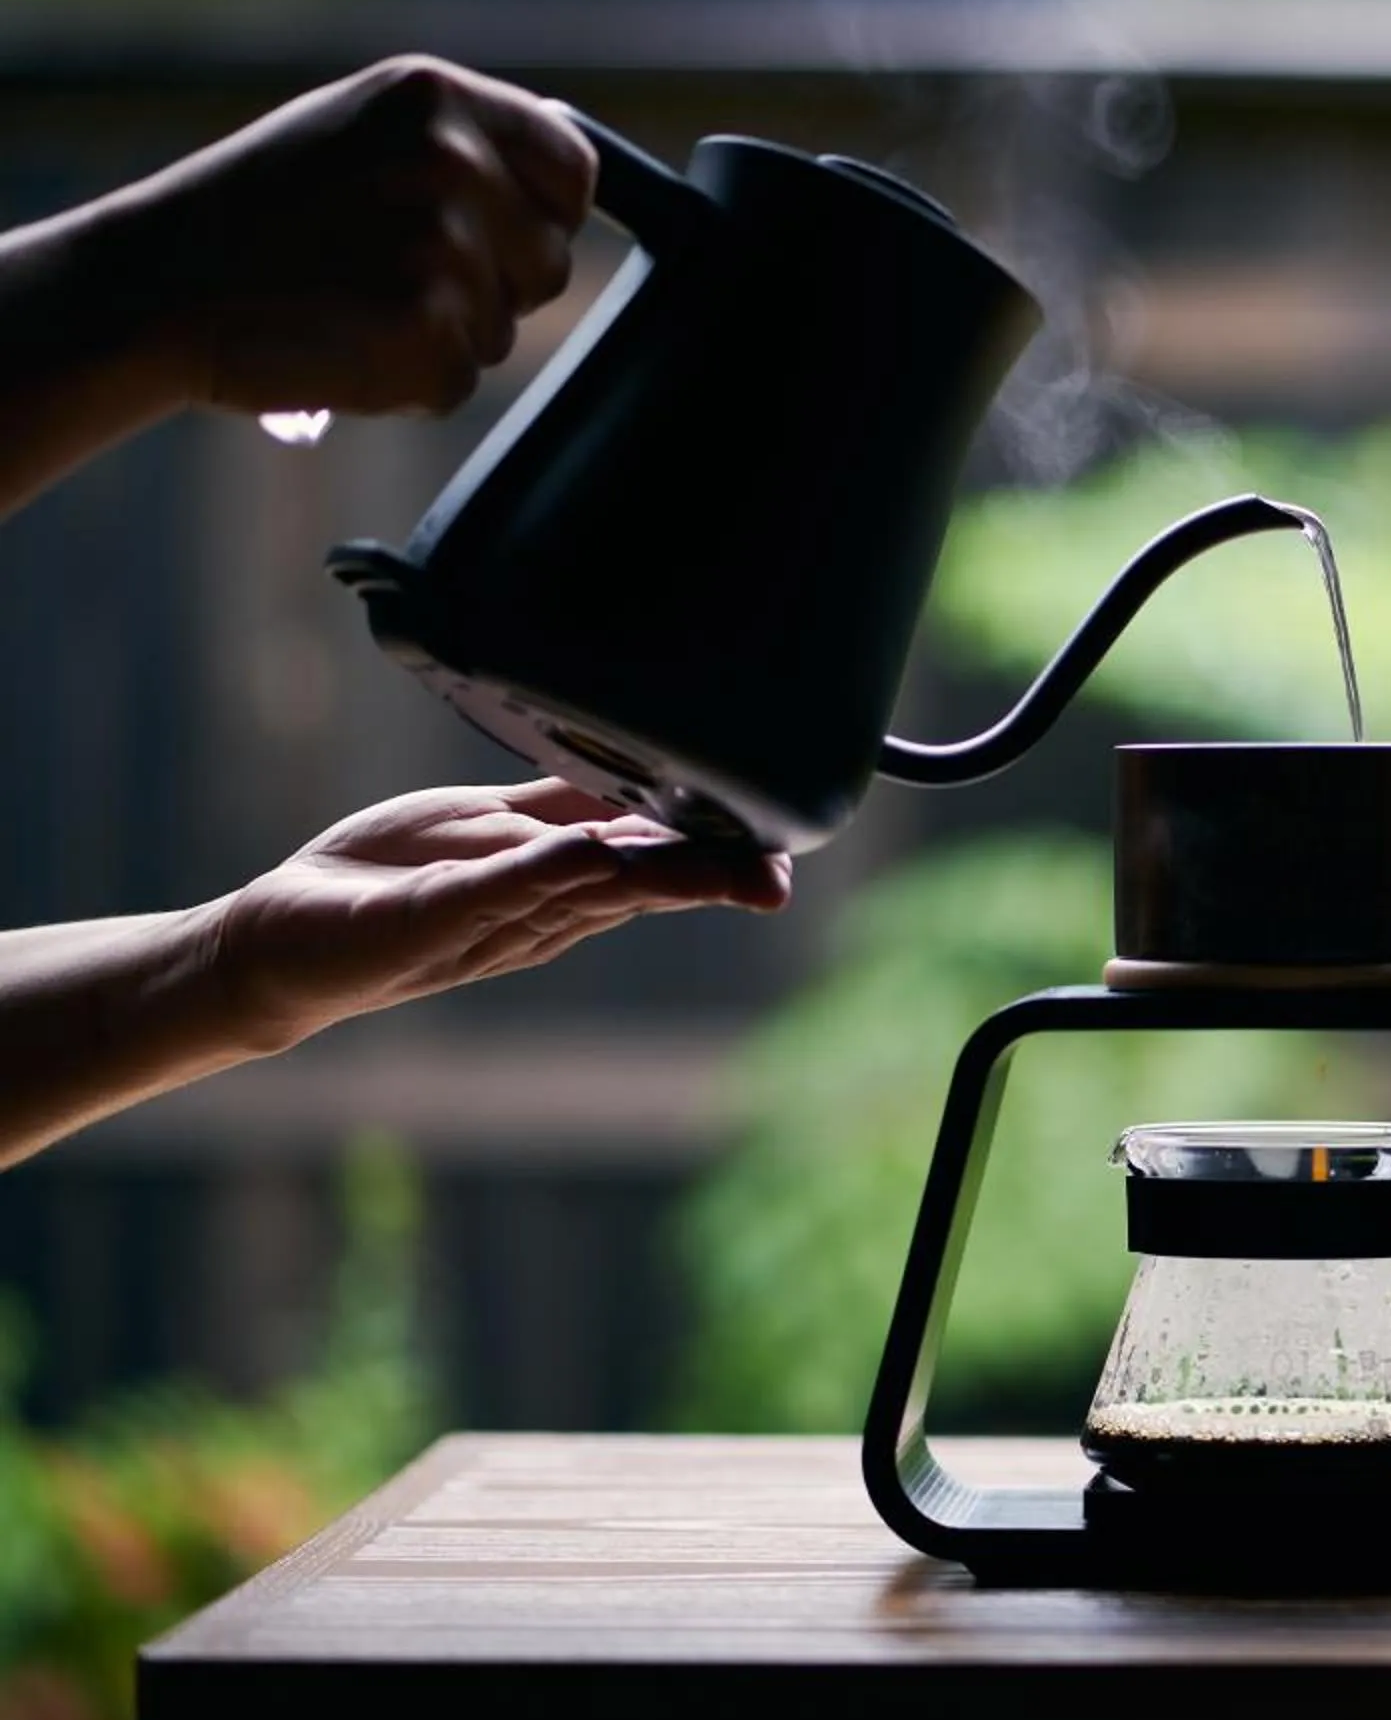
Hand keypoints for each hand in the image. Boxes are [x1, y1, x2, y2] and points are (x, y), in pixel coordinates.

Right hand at [119, 55, 596, 416]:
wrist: (151, 284)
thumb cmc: (254, 216)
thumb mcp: (359, 133)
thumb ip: (461, 147)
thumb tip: (572, 182)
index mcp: (435, 97)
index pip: (573, 170)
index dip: (542, 216)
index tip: (495, 236)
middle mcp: (449, 160)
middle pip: (550, 263)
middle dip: (491, 286)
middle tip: (387, 275)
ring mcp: (441, 245)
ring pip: (502, 331)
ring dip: (440, 337)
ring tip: (348, 303)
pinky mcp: (424, 328)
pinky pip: (457, 383)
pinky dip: (404, 385)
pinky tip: (337, 344)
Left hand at [210, 779, 789, 1052]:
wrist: (279, 939)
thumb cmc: (386, 879)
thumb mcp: (485, 828)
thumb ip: (564, 810)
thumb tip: (650, 780)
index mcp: (559, 882)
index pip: (654, 856)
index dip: (719, 853)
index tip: (782, 849)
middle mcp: (538, 908)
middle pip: (639, 881)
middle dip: (711, 876)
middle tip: (777, 880)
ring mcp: (487, 918)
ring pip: (588, 892)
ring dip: (658, 877)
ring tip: (728, 869)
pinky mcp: (426, 919)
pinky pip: (492, 892)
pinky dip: (544, 874)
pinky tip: (592, 855)